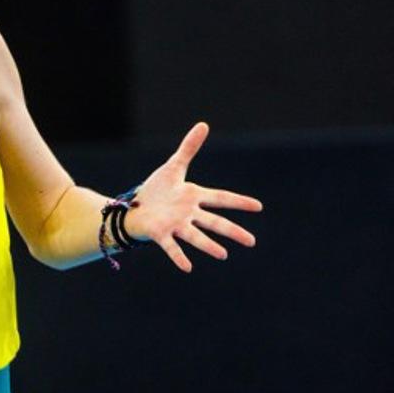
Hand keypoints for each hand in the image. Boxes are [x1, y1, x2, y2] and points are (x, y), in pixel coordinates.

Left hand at [125, 122, 262, 272]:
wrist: (135, 206)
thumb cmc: (157, 190)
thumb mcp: (173, 166)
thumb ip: (189, 148)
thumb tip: (204, 124)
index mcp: (194, 197)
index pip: (220, 198)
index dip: (238, 201)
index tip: (259, 207)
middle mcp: (188, 213)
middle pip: (213, 222)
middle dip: (232, 231)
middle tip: (251, 242)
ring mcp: (175, 224)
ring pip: (195, 236)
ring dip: (208, 245)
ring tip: (223, 254)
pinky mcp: (160, 234)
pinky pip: (171, 246)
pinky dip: (179, 256)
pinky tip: (188, 267)